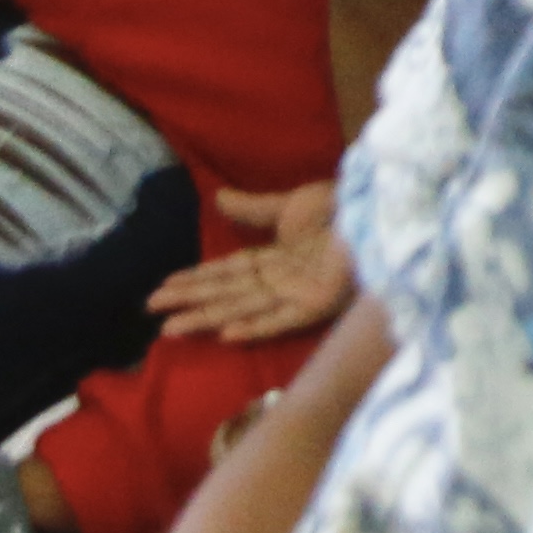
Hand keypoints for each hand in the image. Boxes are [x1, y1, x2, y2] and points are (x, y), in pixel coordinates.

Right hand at [145, 182, 353, 344]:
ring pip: (242, 309)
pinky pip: (281, 318)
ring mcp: (298, 295)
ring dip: (207, 319)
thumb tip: (217, 198)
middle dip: (188, 302)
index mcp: (275, 260)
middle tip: (150, 310)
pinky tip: (227, 333)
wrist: (381, 207)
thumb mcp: (291, 204)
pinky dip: (254, 326)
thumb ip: (254, 208)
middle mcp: (281, 282)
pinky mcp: (318, 304)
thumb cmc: (344, 207)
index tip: (161, 288)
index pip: (225, 274)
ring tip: (172, 328)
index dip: (193, 280)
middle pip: (225, 294)